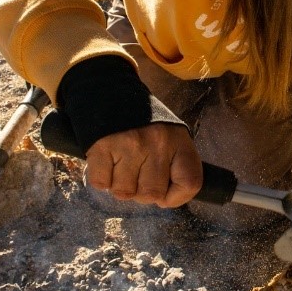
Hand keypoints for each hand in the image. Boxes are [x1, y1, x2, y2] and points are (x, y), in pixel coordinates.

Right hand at [85, 122, 201, 207]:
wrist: (109, 90)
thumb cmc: (143, 123)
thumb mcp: (170, 136)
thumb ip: (175, 165)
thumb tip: (165, 200)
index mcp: (179, 141)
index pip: (190, 183)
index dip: (176, 197)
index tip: (165, 193)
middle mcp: (157, 143)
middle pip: (151, 195)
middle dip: (142, 193)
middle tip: (137, 175)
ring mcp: (129, 145)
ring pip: (124, 193)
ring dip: (120, 185)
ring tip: (121, 164)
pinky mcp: (102, 147)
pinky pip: (101, 184)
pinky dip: (101, 179)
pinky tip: (107, 161)